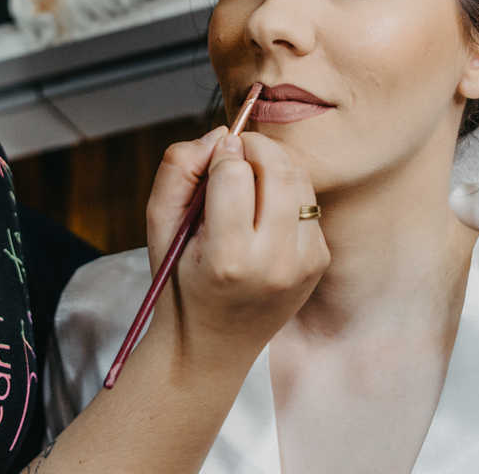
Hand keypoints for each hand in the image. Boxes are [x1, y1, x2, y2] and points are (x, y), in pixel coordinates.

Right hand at [144, 129, 329, 362]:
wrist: (212, 344)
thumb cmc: (180, 280)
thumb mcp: (159, 226)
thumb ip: (179, 170)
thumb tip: (222, 134)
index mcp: (227, 259)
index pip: (234, 173)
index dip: (220, 155)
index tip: (212, 159)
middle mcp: (274, 264)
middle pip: (278, 169)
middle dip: (256, 146)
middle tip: (235, 151)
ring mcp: (303, 264)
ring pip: (300, 179)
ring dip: (274, 166)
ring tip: (249, 180)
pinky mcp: (319, 261)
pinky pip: (310, 202)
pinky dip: (287, 194)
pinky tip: (264, 212)